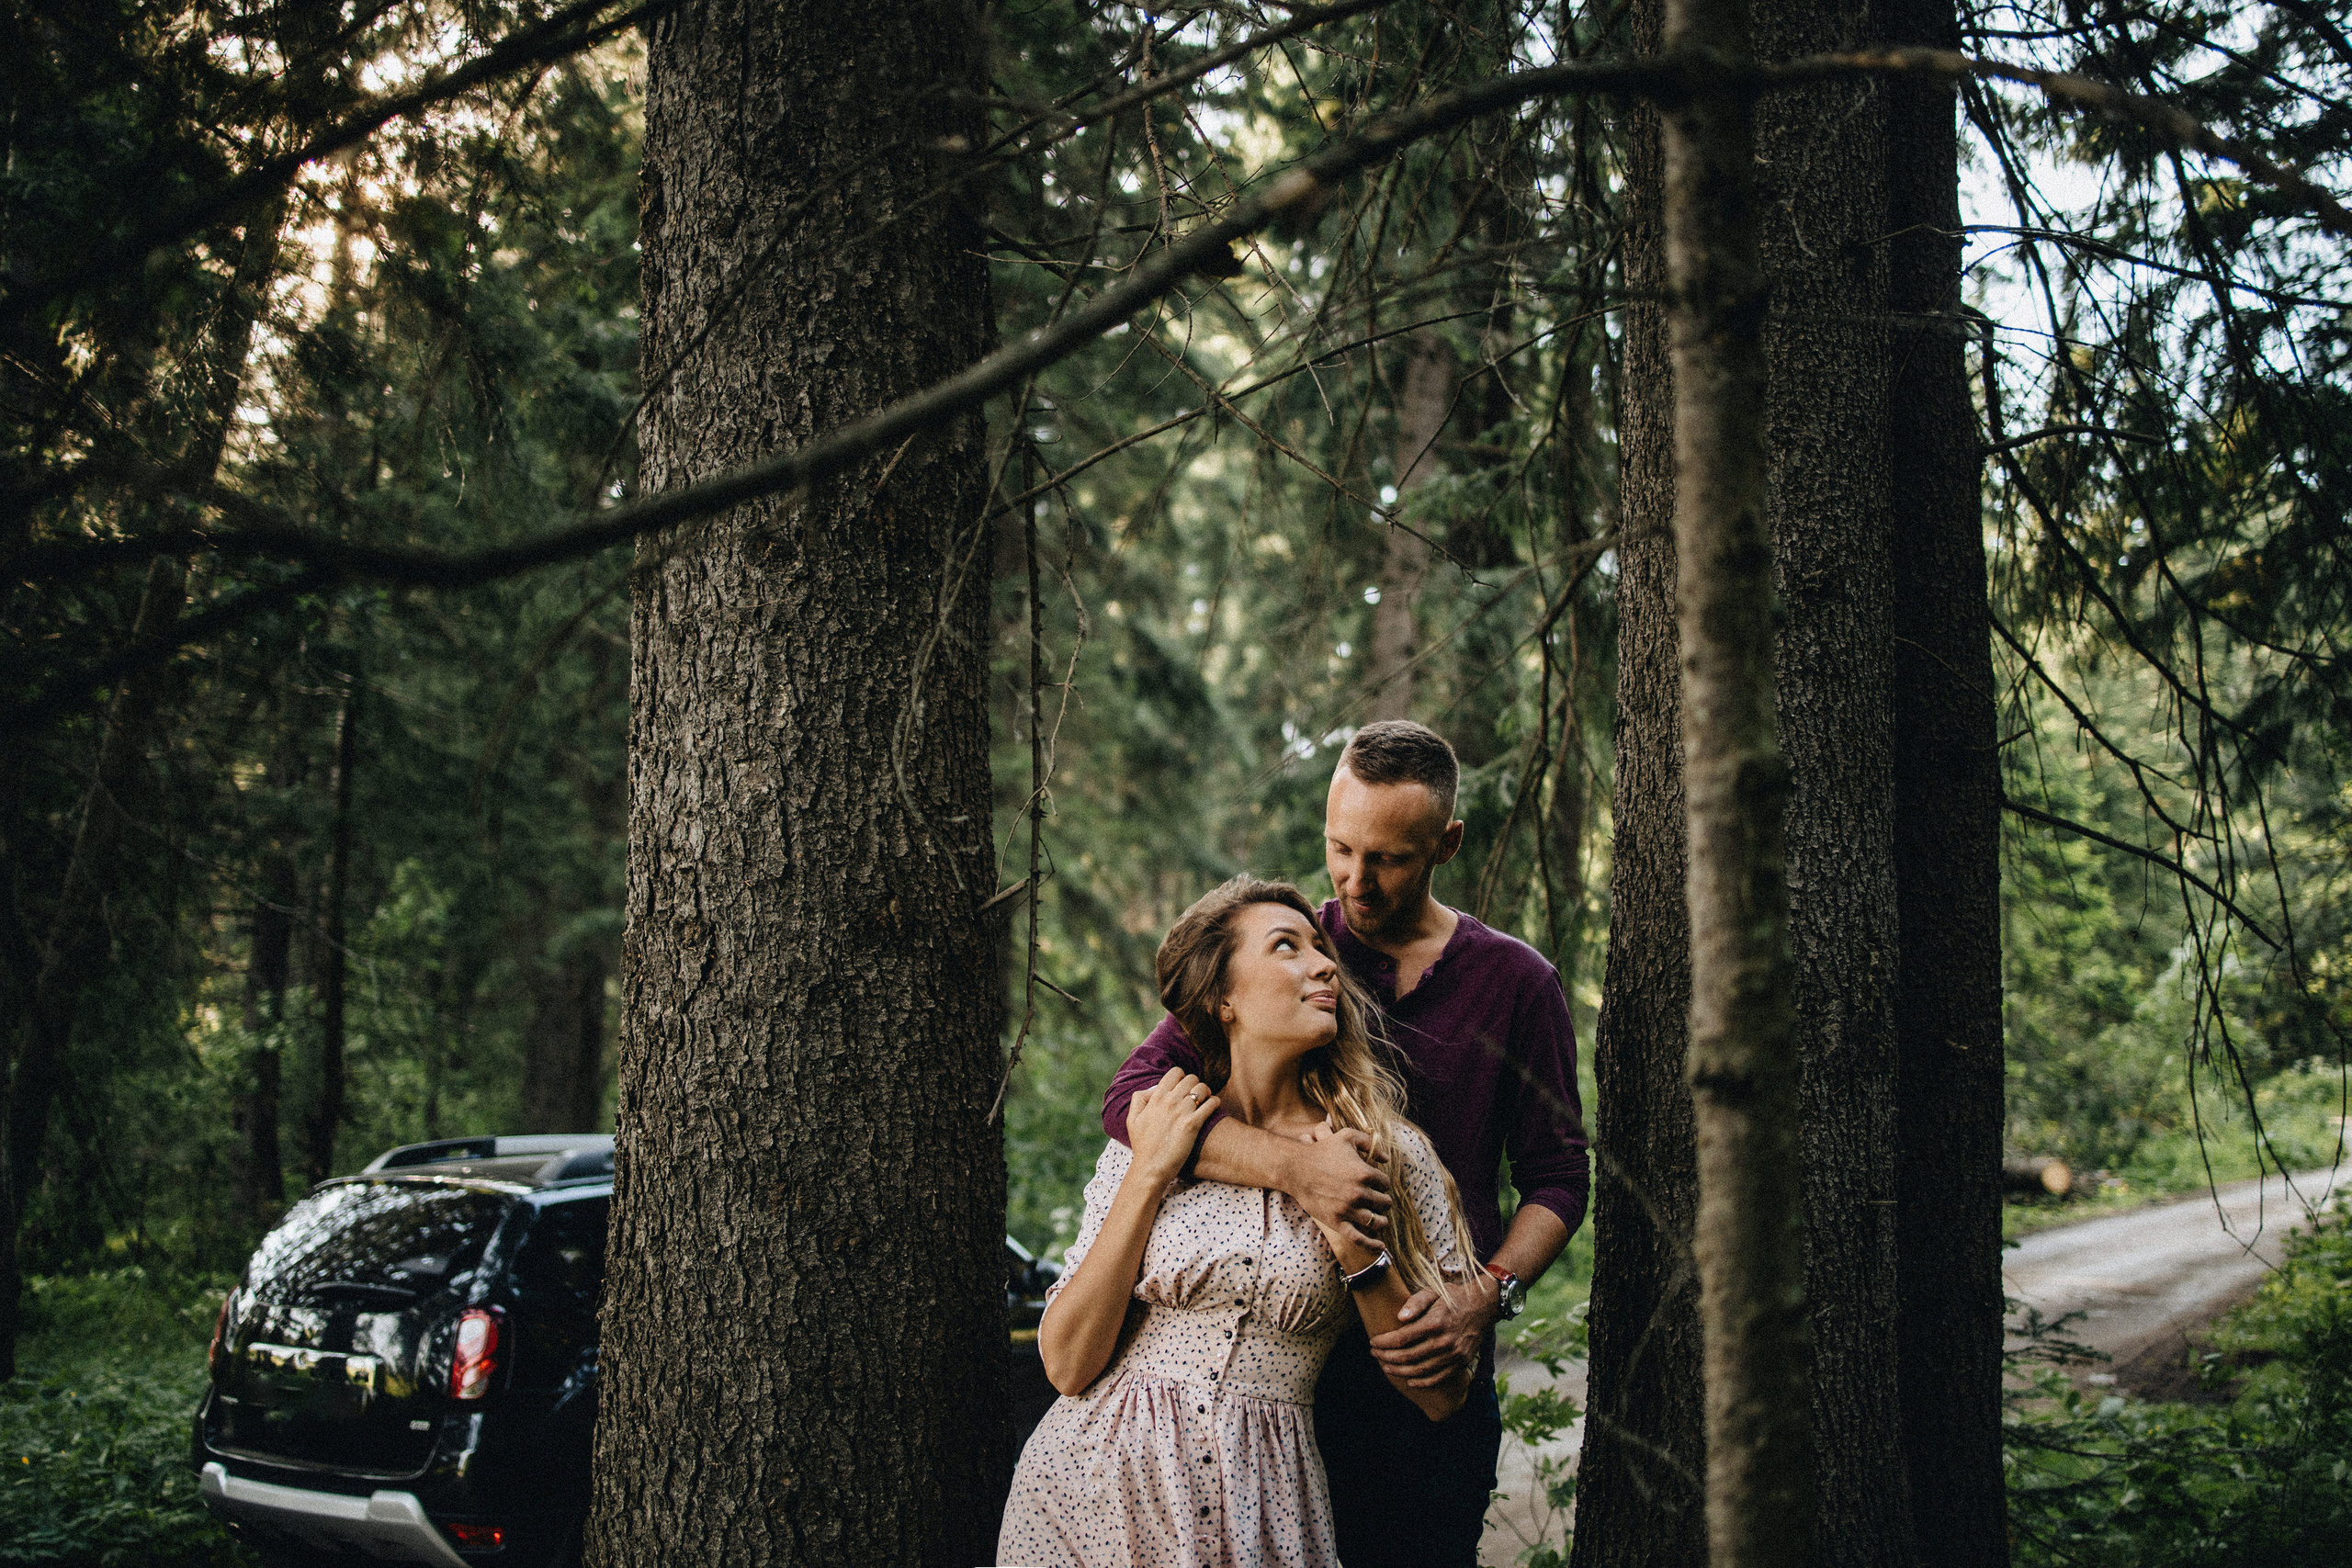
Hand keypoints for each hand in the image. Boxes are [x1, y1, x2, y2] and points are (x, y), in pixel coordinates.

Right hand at [1128, 1068, 1220, 1184]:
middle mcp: (1169, 1101)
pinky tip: (1213, 1106)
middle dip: (1195, 1084)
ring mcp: (1182, 1112)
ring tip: (1205, 1099)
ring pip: (1202, 1088)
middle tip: (1196, 1094)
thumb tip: (1152, 1090)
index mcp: (1155, 1098)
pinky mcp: (1193, 1124)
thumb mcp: (1132, 1120)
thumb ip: (1139, 1100)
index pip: (1175, 1072)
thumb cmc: (1142, 1146)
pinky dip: (1214, 1102)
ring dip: (1206, 1092)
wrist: (1150, 1168)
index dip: (1181, 1077)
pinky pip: (1211, 1104)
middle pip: (1191, 1078)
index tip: (1183, 1087)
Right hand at [1289, 1119, 1393, 1250]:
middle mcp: (1359, 1193)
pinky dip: (1372, 1244)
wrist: (1296, 1168)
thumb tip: (1386, 1158)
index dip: (1383, 1184)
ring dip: (1381, 1220)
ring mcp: (1348, 1209)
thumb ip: (1369, 1142)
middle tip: (1380, 1201)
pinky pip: (1359, 1238)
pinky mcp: (1337, 1222)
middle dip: (1383, 1201)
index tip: (1378, 1185)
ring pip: (1375, 1221)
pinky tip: (1380, 1246)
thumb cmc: (1322, 1151)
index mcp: (1365, 1173)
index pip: (1386, 1184)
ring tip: (1380, 1219)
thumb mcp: (1346, 1136)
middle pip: (1384, 1202)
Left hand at [1367, 1271, 1499, 1387]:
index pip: (1402, 1338)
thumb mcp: (1433, 1292)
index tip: (1373, 1341)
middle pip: (1408, 1357)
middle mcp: (1444, 1341)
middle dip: (1386, 1357)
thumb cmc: (1452, 1298)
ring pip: (1420, 1370)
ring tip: (1386, 1366)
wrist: (1483, 1307)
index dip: (1384, 1342)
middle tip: (1374, 1354)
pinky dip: (1421, 1382)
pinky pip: (1437, 1378)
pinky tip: (1409, 1380)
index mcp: (1434, 1322)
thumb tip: (1399, 1318)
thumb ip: (1415, 1302)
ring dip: (1399, 1371)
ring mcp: (1453, 1355)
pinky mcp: (1460, 1363)